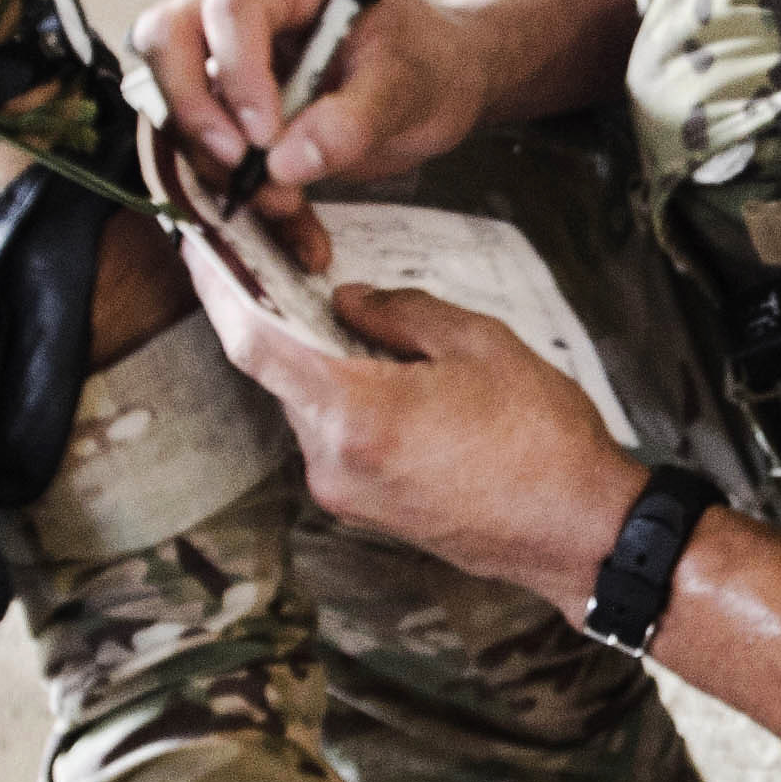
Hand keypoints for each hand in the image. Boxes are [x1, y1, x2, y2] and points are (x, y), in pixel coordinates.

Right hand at [135, 0, 493, 217]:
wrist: (439, 85)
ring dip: (215, 164)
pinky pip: (208, 153)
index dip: (237, 74)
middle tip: (240, 164)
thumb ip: (353, 119)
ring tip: (286, 204)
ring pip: (173, 100)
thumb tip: (286, 163)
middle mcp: (244, 9)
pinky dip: (244, 199)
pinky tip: (297, 232)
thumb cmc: (427, 61)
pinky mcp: (228, 108)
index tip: (267, 136)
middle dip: (193, 109)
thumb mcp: (408, 85)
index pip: (230, 9)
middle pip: (167, 38)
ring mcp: (227, 58)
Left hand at [186, 264, 639, 605]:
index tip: (200, 250)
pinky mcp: (365, 510)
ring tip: (373, 329)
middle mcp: (333, 461)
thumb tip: (348, 303)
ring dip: (327, 363)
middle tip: (298, 269)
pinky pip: (336, 438)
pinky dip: (347, 399)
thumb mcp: (479, 343)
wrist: (580, 531)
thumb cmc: (543, 439)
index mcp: (354, 415)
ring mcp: (346, 493)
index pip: (255, 343)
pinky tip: (390, 376)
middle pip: (283, 373)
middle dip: (289, 320)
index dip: (219, 289)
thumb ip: (401, 314)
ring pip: (310, 405)